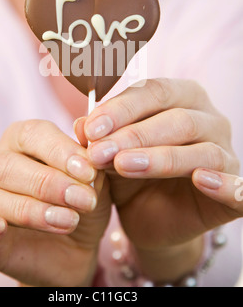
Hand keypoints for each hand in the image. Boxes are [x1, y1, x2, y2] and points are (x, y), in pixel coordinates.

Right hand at [0, 120, 110, 286]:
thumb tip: (83, 125)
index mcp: (23, 139)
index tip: (89, 172)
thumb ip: (91, 154)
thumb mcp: (97, 180)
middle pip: (9, 165)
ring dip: (32, 211)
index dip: (61, 151)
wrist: (77, 248)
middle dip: (49, 183)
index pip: (34, 134)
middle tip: (83, 200)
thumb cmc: (83, 204)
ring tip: (68, 221)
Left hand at [75, 79, 240, 270]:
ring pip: (199, 149)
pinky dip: (224, 184)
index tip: (90, 129)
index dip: (121, 108)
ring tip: (123, 166)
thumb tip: (81, 125)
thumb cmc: (131, 174)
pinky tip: (201, 181)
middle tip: (99, 152)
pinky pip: (238, 187)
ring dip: (160, 157)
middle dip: (134, 134)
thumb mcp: (109, 154)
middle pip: (177, 118)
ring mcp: (225, 153)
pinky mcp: (235, 189)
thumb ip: (99, 138)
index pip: (154, 91)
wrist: (150, 216)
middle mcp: (209, 119)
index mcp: (182, 97)